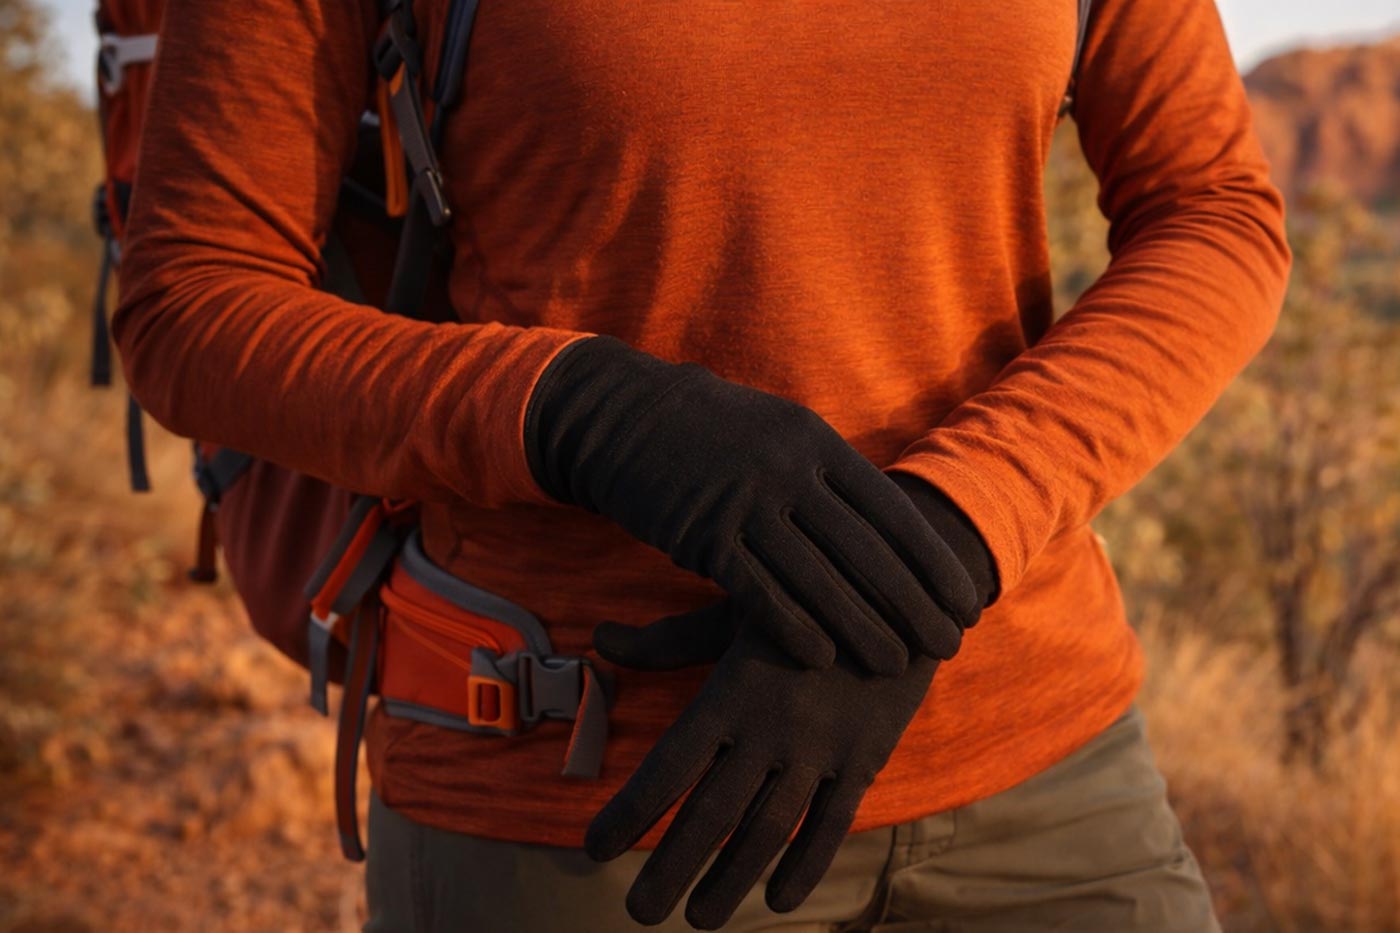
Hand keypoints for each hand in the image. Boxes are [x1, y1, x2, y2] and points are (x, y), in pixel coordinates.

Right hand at [526, 335, 980, 674]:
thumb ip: (828, 475)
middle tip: (947, 645)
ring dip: (861, 626)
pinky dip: (792, 625)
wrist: (627, 414)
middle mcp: (788, 469)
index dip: (932, 562)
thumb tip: (883, 518)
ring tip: (896, 663)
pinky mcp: (703, 533)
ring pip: (817, 576)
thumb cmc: (714, 431)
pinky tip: (822, 658)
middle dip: (912, 603)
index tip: (965, 602)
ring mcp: (745, 500)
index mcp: (817, 443)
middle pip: (865, 549)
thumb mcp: (780, 433)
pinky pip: (756, 589)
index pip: (891, 512)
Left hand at [585, 602, 937, 928]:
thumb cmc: (802, 593)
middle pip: (711, 815)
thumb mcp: (736, 608)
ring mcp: (820, 748)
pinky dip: (805, 866)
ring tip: (699, 921)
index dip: (629, 814)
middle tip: (637, 913)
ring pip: (768, 832)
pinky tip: (780, 901)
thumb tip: (599, 639)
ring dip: (731, 881)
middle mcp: (770, 729)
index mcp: (730, 692)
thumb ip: (667, 640)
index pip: (668, 768)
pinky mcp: (863, 758)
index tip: (593, 850)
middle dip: (670, 868)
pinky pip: (830, 824)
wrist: (901, 586)